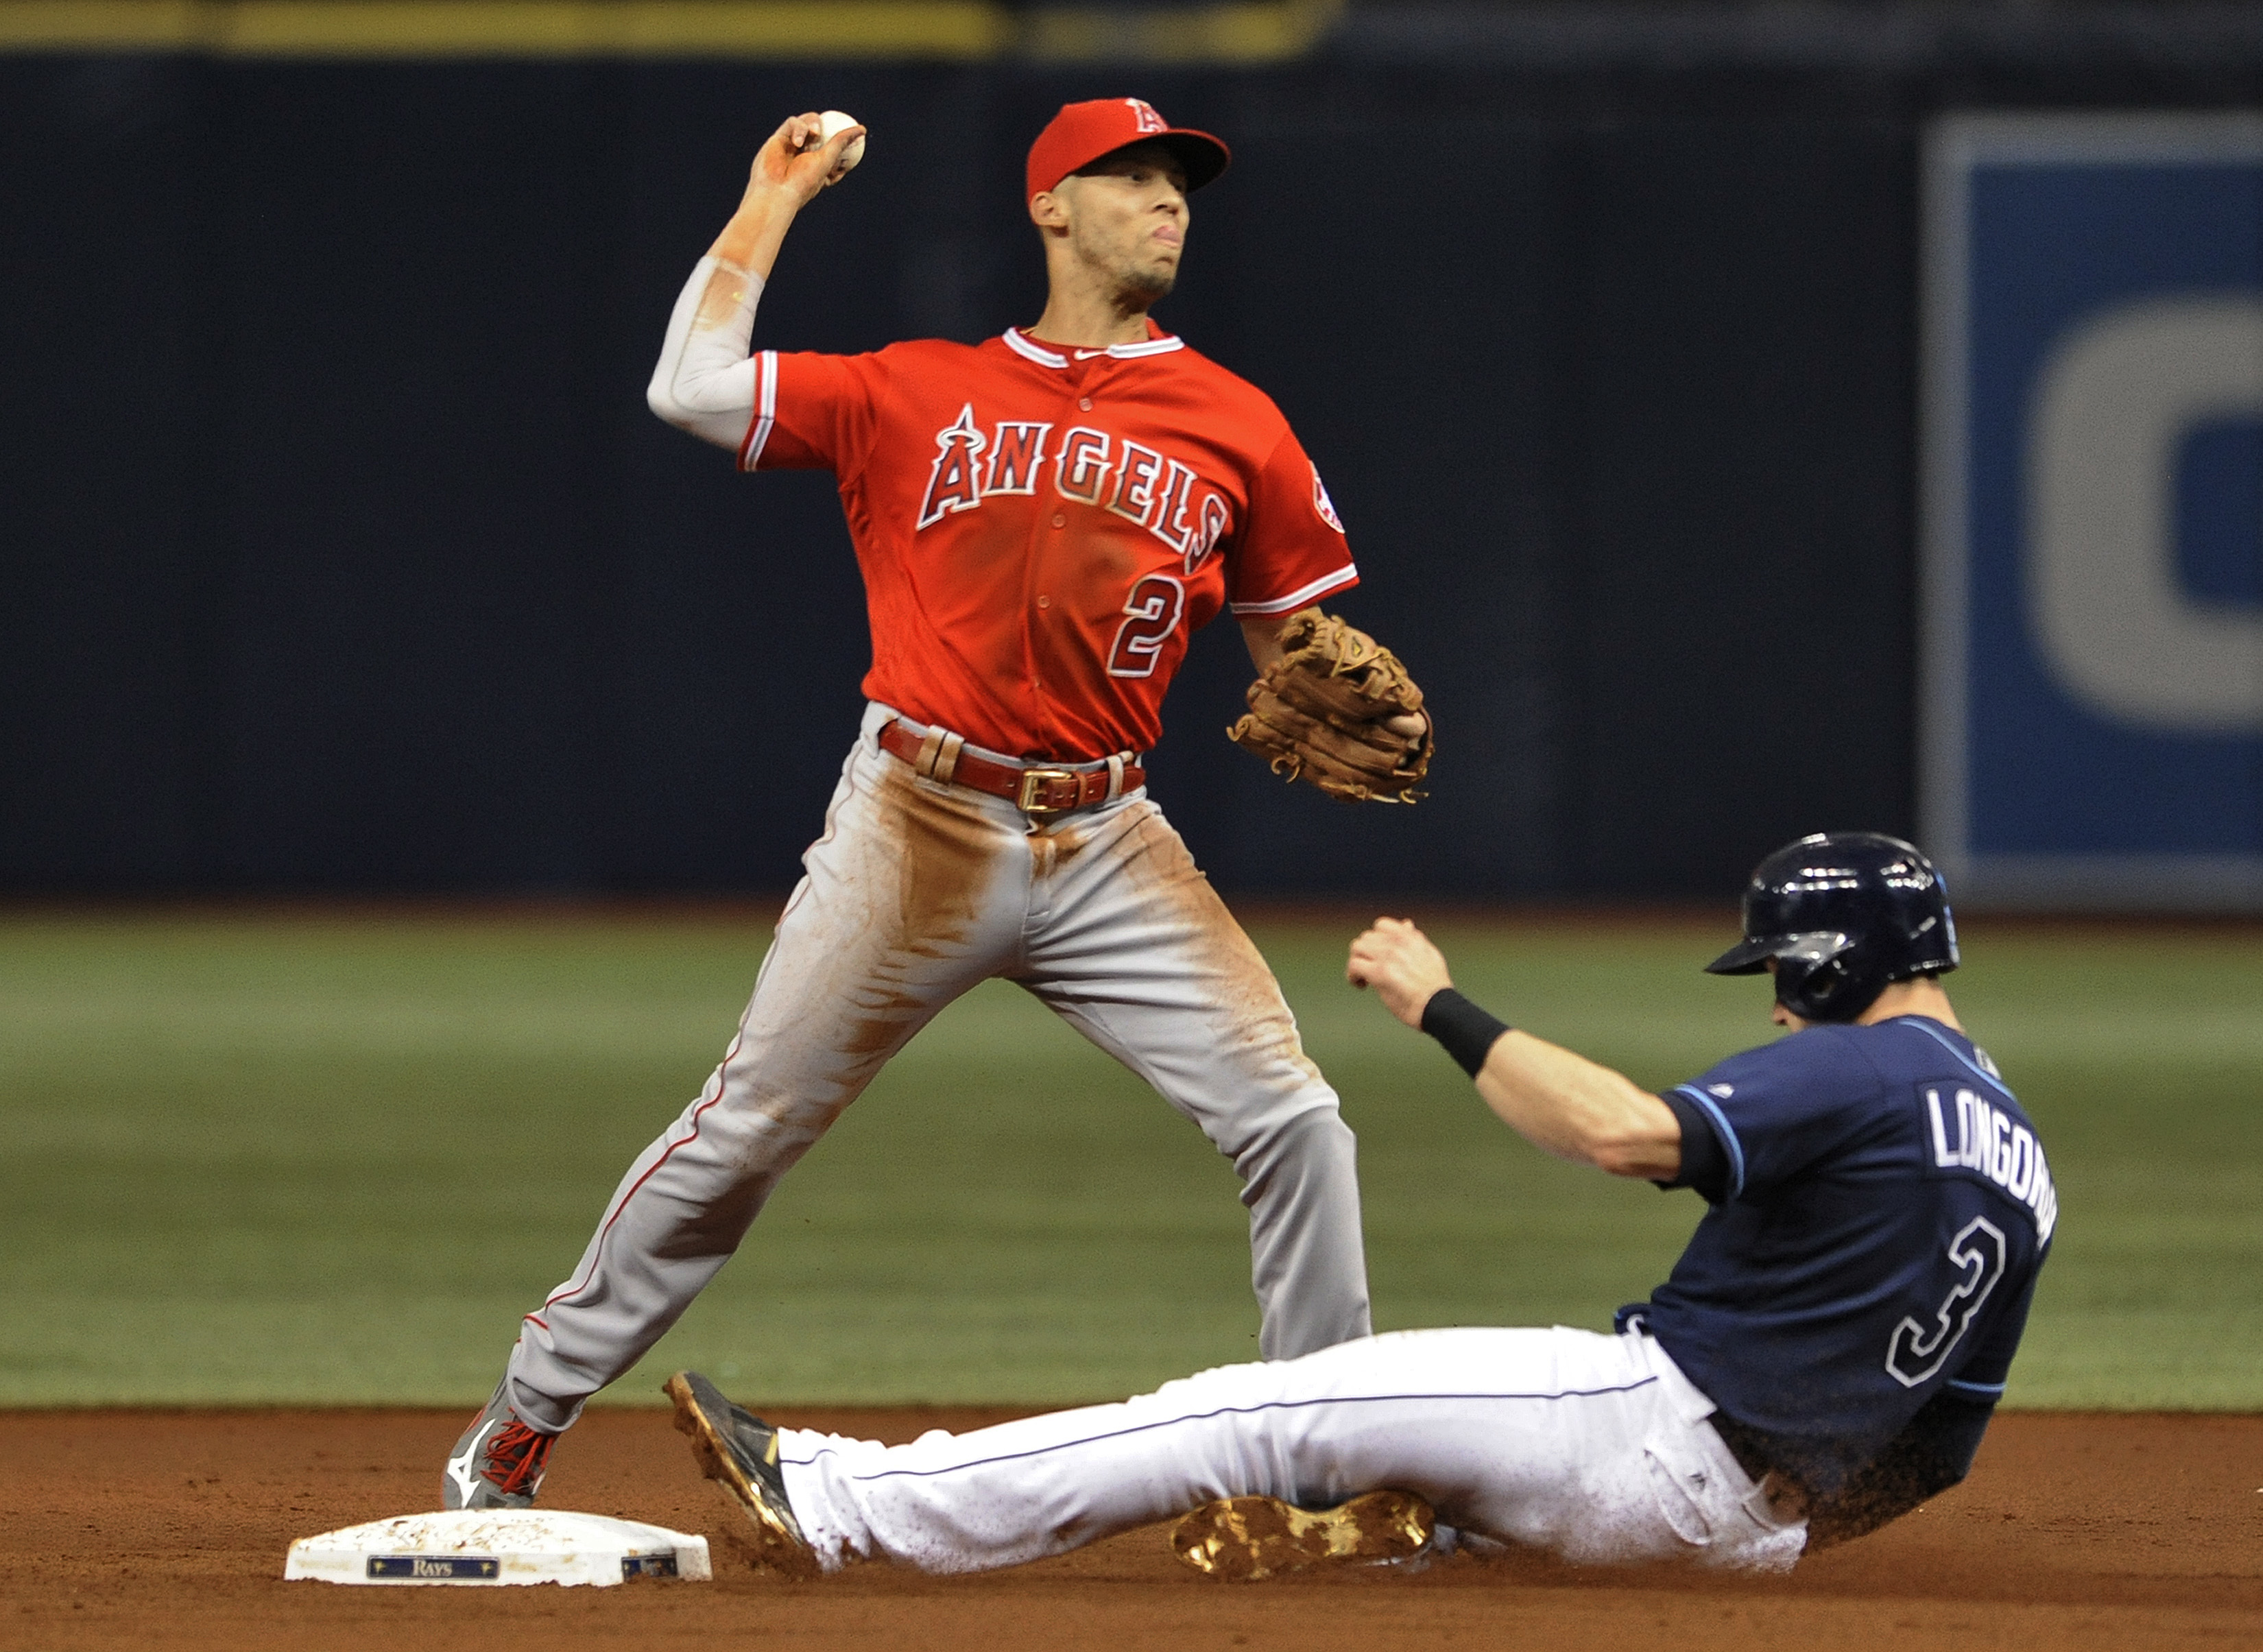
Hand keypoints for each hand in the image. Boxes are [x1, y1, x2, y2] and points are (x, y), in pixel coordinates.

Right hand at [709, 113, 868, 272]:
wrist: (776, 191)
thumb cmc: (803, 182)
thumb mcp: (827, 160)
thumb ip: (841, 142)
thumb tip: (862, 129)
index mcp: (817, 165)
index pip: (832, 147)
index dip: (841, 139)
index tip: (853, 135)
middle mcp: (803, 155)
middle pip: (819, 132)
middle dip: (825, 128)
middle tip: (830, 128)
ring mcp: (791, 146)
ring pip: (806, 122)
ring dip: (813, 124)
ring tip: (815, 133)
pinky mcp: (778, 139)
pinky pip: (793, 123)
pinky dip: (799, 129)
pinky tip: (798, 142)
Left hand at [1346, 917, 1453, 1028]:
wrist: (1439, 1006)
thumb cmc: (1435, 987)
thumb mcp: (1430, 954)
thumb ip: (1415, 939)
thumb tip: (1406, 924)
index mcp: (1411, 937)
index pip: (1382, 925)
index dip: (1375, 939)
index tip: (1377, 954)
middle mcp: (1398, 942)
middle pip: (1366, 937)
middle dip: (1364, 953)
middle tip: (1368, 969)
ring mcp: (1388, 956)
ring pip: (1357, 947)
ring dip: (1356, 961)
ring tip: (1363, 977)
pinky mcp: (1379, 973)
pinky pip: (1353, 965)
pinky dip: (1352, 975)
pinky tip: (1360, 985)